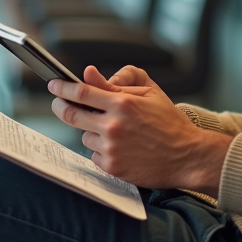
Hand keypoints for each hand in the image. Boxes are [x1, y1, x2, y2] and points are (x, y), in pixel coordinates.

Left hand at [49, 66, 232, 194]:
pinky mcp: (113, 167)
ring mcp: (112, 149)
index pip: (81, 92)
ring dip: (91, 131)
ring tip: (114, 132)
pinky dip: (101, 150)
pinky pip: (94, 155)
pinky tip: (121, 148)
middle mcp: (113, 126)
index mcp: (123, 103)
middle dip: (61, 107)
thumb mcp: (148, 94)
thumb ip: (116, 82)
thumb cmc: (169, 121)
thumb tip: (88, 74)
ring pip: (84, 136)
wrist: (187, 156)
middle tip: (59, 103)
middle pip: (72, 115)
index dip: (62, 88)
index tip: (53, 85)